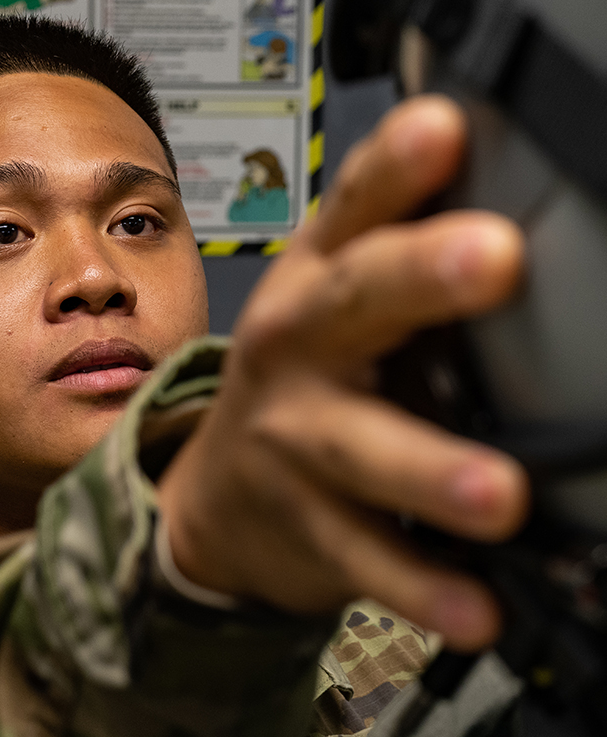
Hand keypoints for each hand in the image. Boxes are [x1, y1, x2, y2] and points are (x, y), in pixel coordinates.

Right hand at [157, 95, 529, 652]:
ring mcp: (294, 437)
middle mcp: (296, 345)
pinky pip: (364, 557)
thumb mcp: (334, 299)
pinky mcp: (306, 523)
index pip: (355, 207)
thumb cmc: (301, 375)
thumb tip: (516, 181)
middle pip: (352, 302)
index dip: (395, 167)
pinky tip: (473, 608)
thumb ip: (404, 246)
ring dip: (427, 467)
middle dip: (418, 277)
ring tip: (496, 494)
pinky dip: (419, 586)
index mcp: (317, 278)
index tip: (447, 127)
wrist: (221, 490)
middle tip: (493, 258)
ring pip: (360, 447)